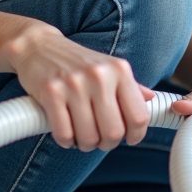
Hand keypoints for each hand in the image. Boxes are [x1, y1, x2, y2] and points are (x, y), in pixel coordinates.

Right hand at [6, 20, 153, 151]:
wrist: (39, 46)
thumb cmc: (77, 62)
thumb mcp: (109, 68)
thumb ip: (131, 86)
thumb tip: (151, 99)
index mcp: (119, 70)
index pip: (139, 116)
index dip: (136, 135)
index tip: (128, 138)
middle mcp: (100, 76)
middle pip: (114, 132)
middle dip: (107, 143)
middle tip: (100, 139)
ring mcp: (74, 84)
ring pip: (89, 137)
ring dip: (85, 144)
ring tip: (82, 135)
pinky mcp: (51, 93)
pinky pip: (64, 134)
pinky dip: (66, 141)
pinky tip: (66, 132)